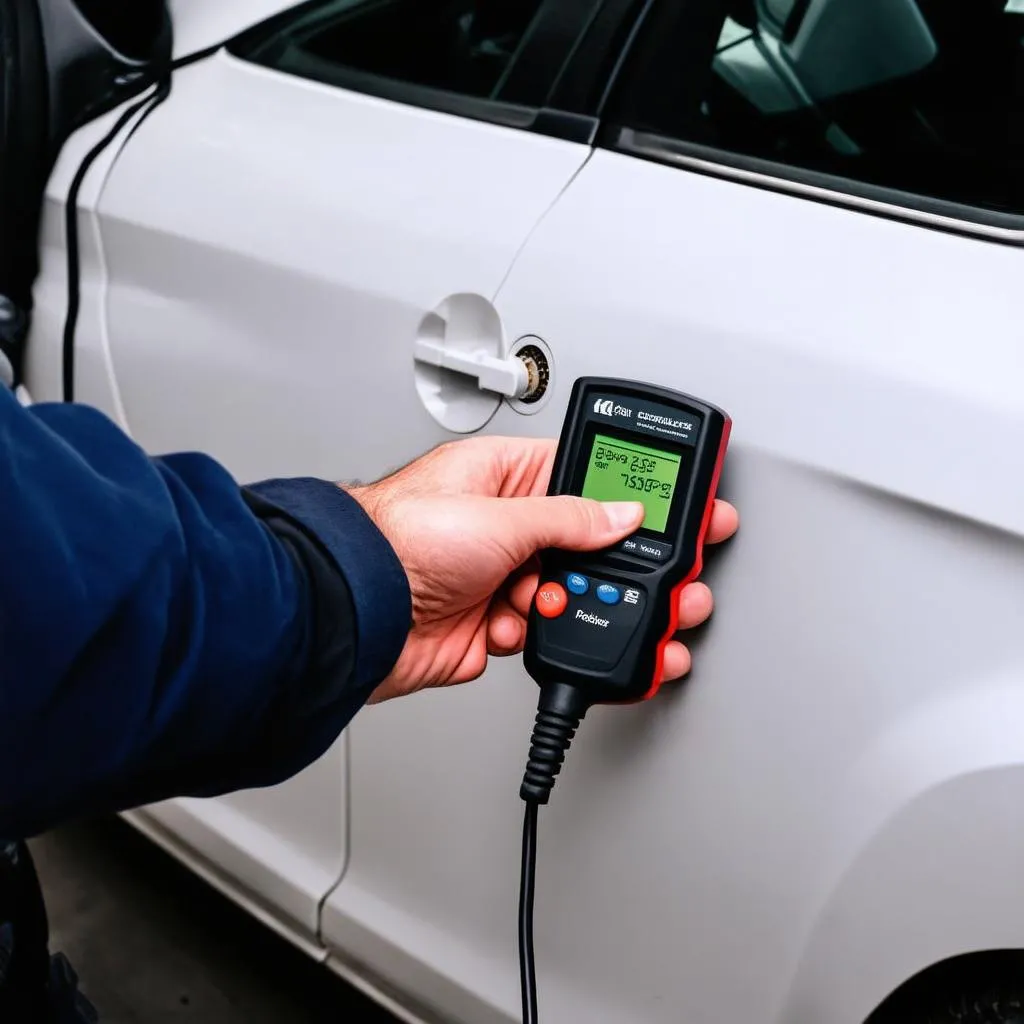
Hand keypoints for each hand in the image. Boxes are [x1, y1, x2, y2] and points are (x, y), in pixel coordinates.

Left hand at [347, 437, 737, 702]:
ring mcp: (504, 574)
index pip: (590, 476)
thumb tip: (622, 514)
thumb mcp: (499, 516)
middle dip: (624, 564)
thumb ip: (570, 518)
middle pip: (591, 542)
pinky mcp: (496, 622)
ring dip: (575, 605)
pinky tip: (512, 624)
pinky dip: (536, 633)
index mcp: (509, 476)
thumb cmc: (400, 537)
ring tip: (562, 605)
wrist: (359, 614)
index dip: (638, 493)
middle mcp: (509, 524)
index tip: (683, 507)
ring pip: (573, 591)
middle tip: (675, 575)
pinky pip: (544, 630)